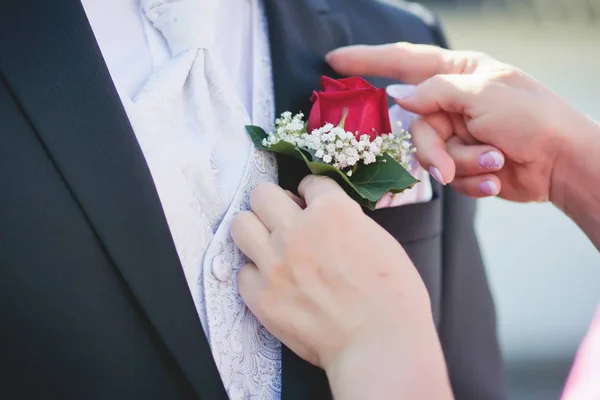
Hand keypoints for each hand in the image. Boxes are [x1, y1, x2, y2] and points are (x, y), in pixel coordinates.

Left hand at [231, 176, 450, 398]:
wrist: (380, 346)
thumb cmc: (393, 296)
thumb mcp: (379, 240)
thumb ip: (346, 220)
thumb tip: (325, 216)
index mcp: (332, 211)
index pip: (309, 181)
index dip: (313, 193)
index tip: (312, 203)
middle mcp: (297, 231)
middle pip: (262, 194)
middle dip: (275, 203)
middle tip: (286, 219)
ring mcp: (275, 264)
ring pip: (240, 224)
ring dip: (256, 231)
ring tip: (270, 245)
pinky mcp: (261, 297)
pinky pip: (243, 272)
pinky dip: (257, 276)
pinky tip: (274, 283)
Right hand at [326, 43, 589, 202]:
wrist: (562, 163)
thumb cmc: (531, 117)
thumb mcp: (481, 94)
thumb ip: (434, 93)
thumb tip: (397, 96)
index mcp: (457, 73)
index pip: (402, 61)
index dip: (366, 61)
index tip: (334, 60)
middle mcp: (453, 101)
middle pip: (413, 125)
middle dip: (431, 150)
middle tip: (445, 167)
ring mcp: (458, 132)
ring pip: (429, 154)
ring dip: (460, 164)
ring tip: (493, 163)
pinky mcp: (464, 161)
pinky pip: (448, 173)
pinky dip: (471, 178)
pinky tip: (496, 177)